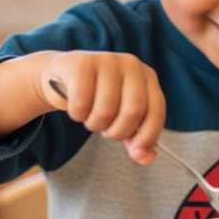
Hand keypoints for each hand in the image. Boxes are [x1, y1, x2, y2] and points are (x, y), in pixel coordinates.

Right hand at [41, 51, 165, 164]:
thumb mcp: (120, 116)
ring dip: (94, 124)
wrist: (63, 77)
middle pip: (133, 111)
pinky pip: (82, 102)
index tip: (137, 153)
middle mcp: (132, 65)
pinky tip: (76, 107)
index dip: (148, 136)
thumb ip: (135, 138)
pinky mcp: (82, 63)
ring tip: (90, 117)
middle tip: (106, 130)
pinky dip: (77, 113)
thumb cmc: (97, 98)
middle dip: (117, 131)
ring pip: (106, 109)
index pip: (156, 110)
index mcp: (148, 76)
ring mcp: (107, 60)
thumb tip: (148, 157)